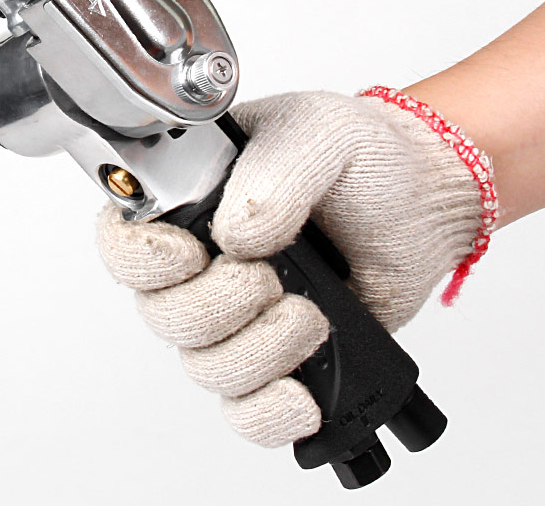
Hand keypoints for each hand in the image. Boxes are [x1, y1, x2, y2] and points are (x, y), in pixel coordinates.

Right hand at [96, 90, 486, 446]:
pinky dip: (268, 411)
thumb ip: (273, 175)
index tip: (193, 255)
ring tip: (309, 315)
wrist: (419, 198)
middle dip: (218, 306)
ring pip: (204, 367)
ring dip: (256, 353)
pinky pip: (246, 409)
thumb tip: (238, 236)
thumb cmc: (362, 154)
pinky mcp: (279, 355)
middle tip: (269, 277)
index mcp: (192, 199)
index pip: (124, 241)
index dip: (143, 260)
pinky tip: (302, 396)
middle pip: (162, 316)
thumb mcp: (317, 133)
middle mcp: (204, 262)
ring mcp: (239, 314)